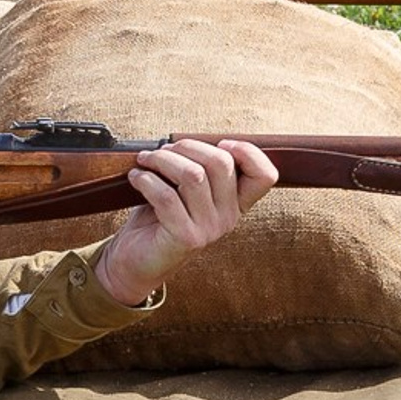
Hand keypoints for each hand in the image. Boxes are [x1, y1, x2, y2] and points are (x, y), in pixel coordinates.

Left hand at [91, 138, 278, 306]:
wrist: (136, 259)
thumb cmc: (159, 218)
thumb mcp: (186, 191)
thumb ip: (198, 169)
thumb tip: (185, 140)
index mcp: (235, 203)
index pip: (264, 176)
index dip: (248, 152)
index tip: (221, 143)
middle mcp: (228, 217)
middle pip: (221, 164)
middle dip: (187, 147)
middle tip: (162, 150)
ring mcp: (209, 229)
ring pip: (192, 175)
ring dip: (162, 160)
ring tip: (146, 160)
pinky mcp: (186, 237)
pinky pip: (167, 196)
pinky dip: (146, 180)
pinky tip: (136, 177)